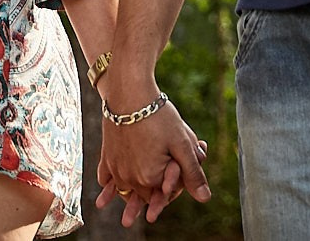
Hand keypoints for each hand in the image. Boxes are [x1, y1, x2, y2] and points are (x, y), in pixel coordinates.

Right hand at [97, 87, 209, 225]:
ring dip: (127, 196)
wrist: (129, 92)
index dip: (172, 189)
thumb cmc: (158, 116)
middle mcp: (129, 177)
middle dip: (152, 190)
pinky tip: (104, 189)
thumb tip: (205, 198)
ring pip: (124, 188)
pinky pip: (106, 176)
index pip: (164, 195)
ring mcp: (116, 166)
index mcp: (149, 178)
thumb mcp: (182, 143)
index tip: (175, 178)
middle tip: (142, 210)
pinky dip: (107, 183)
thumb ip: (193, 173)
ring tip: (124, 217)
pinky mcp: (106, 154)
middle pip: (143, 193)